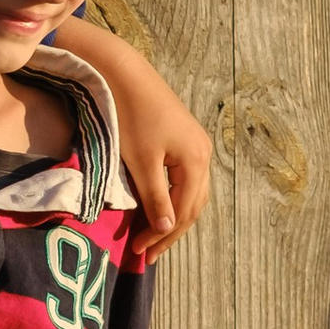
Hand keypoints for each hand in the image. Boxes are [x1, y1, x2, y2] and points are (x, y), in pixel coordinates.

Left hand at [54, 18, 211, 254]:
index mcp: (196, 161)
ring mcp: (196, 145)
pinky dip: (173, 197)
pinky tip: (160, 206)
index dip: (163, 235)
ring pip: (191, 192)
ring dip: (174, 216)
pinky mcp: (184, 139)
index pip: (184, 211)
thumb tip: (168, 229)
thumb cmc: (131, 118)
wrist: (126, 75)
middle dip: (171, 231)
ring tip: (154, 236)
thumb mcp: (142, 163)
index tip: (140, 252)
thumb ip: (156, 198)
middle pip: (193, 205)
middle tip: (148, 253)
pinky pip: (185, 178)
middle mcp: (203, 154)